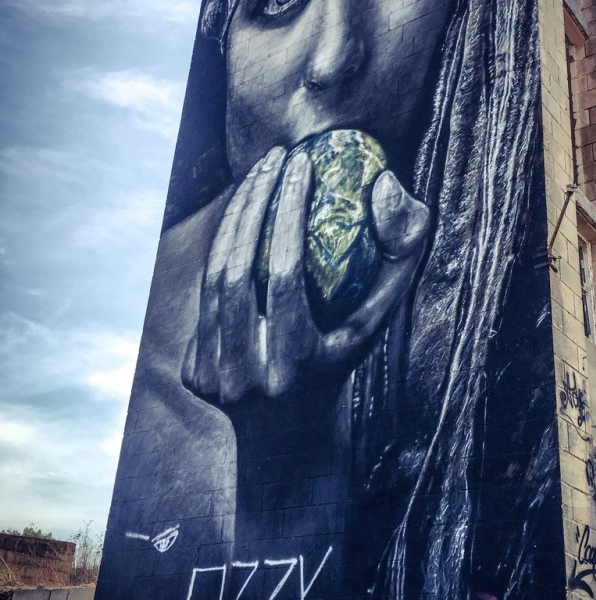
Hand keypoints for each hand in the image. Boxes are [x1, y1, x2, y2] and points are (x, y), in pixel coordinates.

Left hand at [182, 146, 429, 403]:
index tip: (299, 163)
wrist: (293, 441)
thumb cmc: (344, 364)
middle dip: (252, 203)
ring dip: (230, 220)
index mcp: (298, 365)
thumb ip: (399, 257)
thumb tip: (386, 185)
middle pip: (236, 270)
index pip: (284, 274)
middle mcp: (248, 375)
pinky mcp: (191, 375)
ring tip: (256, 178)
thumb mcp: (377, 321)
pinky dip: (221, 256)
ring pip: (211, 280)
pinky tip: (243, 222)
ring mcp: (213, 378)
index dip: (287, 213)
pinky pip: (203, 299)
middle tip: (273, 159)